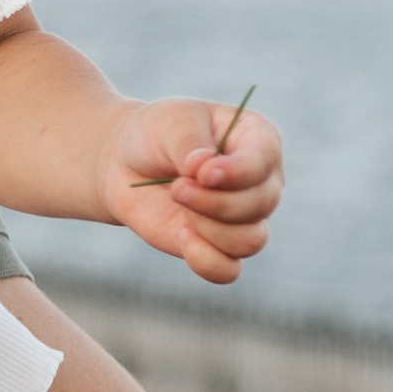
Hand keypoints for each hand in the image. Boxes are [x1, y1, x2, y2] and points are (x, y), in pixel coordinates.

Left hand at [102, 100, 282, 283]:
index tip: (201, 173)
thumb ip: (190, 142)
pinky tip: (182, 236)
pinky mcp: (220, 247)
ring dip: (209, 228)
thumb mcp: (171, 122)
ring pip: (250, 241)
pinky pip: (228, 270)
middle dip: (213, 201)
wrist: (128, 163)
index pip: (264, 162)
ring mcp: (245, 218)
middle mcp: (262, 182)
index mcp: (259, 140)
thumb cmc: (158, 134)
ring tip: (178, 203)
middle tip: (176, 187)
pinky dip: (205, 261)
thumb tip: (204, 168)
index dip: (237, 173)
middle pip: (260, 205)